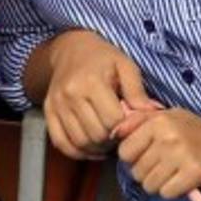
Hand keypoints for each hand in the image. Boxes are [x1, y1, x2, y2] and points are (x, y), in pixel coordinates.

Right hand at [41, 30, 159, 159]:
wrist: (70, 48)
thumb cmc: (102, 57)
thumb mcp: (125, 66)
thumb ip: (137, 91)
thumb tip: (152, 113)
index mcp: (91, 82)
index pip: (112, 120)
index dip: (125, 126)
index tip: (129, 121)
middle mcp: (70, 95)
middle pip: (96, 134)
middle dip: (112, 139)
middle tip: (120, 132)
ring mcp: (57, 105)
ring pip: (80, 142)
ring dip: (97, 148)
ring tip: (108, 139)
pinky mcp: (48, 112)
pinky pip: (61, 143)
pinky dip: (77, 152)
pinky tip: (91, 147)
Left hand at [115, 109, 200, 198]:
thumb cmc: (194, 131)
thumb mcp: (167, 116)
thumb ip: (139, 121)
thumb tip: (113, 132)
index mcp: (158, 121)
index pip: (125, 151)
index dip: (133, 159)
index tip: (147, 157)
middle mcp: (167, 136)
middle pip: (136, 171)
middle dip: (147, 174)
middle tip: (164, 168)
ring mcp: (180, 155)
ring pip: (150, 185)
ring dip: (159, 185)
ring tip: (173, 174)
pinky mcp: (193, 173)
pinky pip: (167, 193)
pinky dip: (173, 192)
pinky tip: (182, 182)